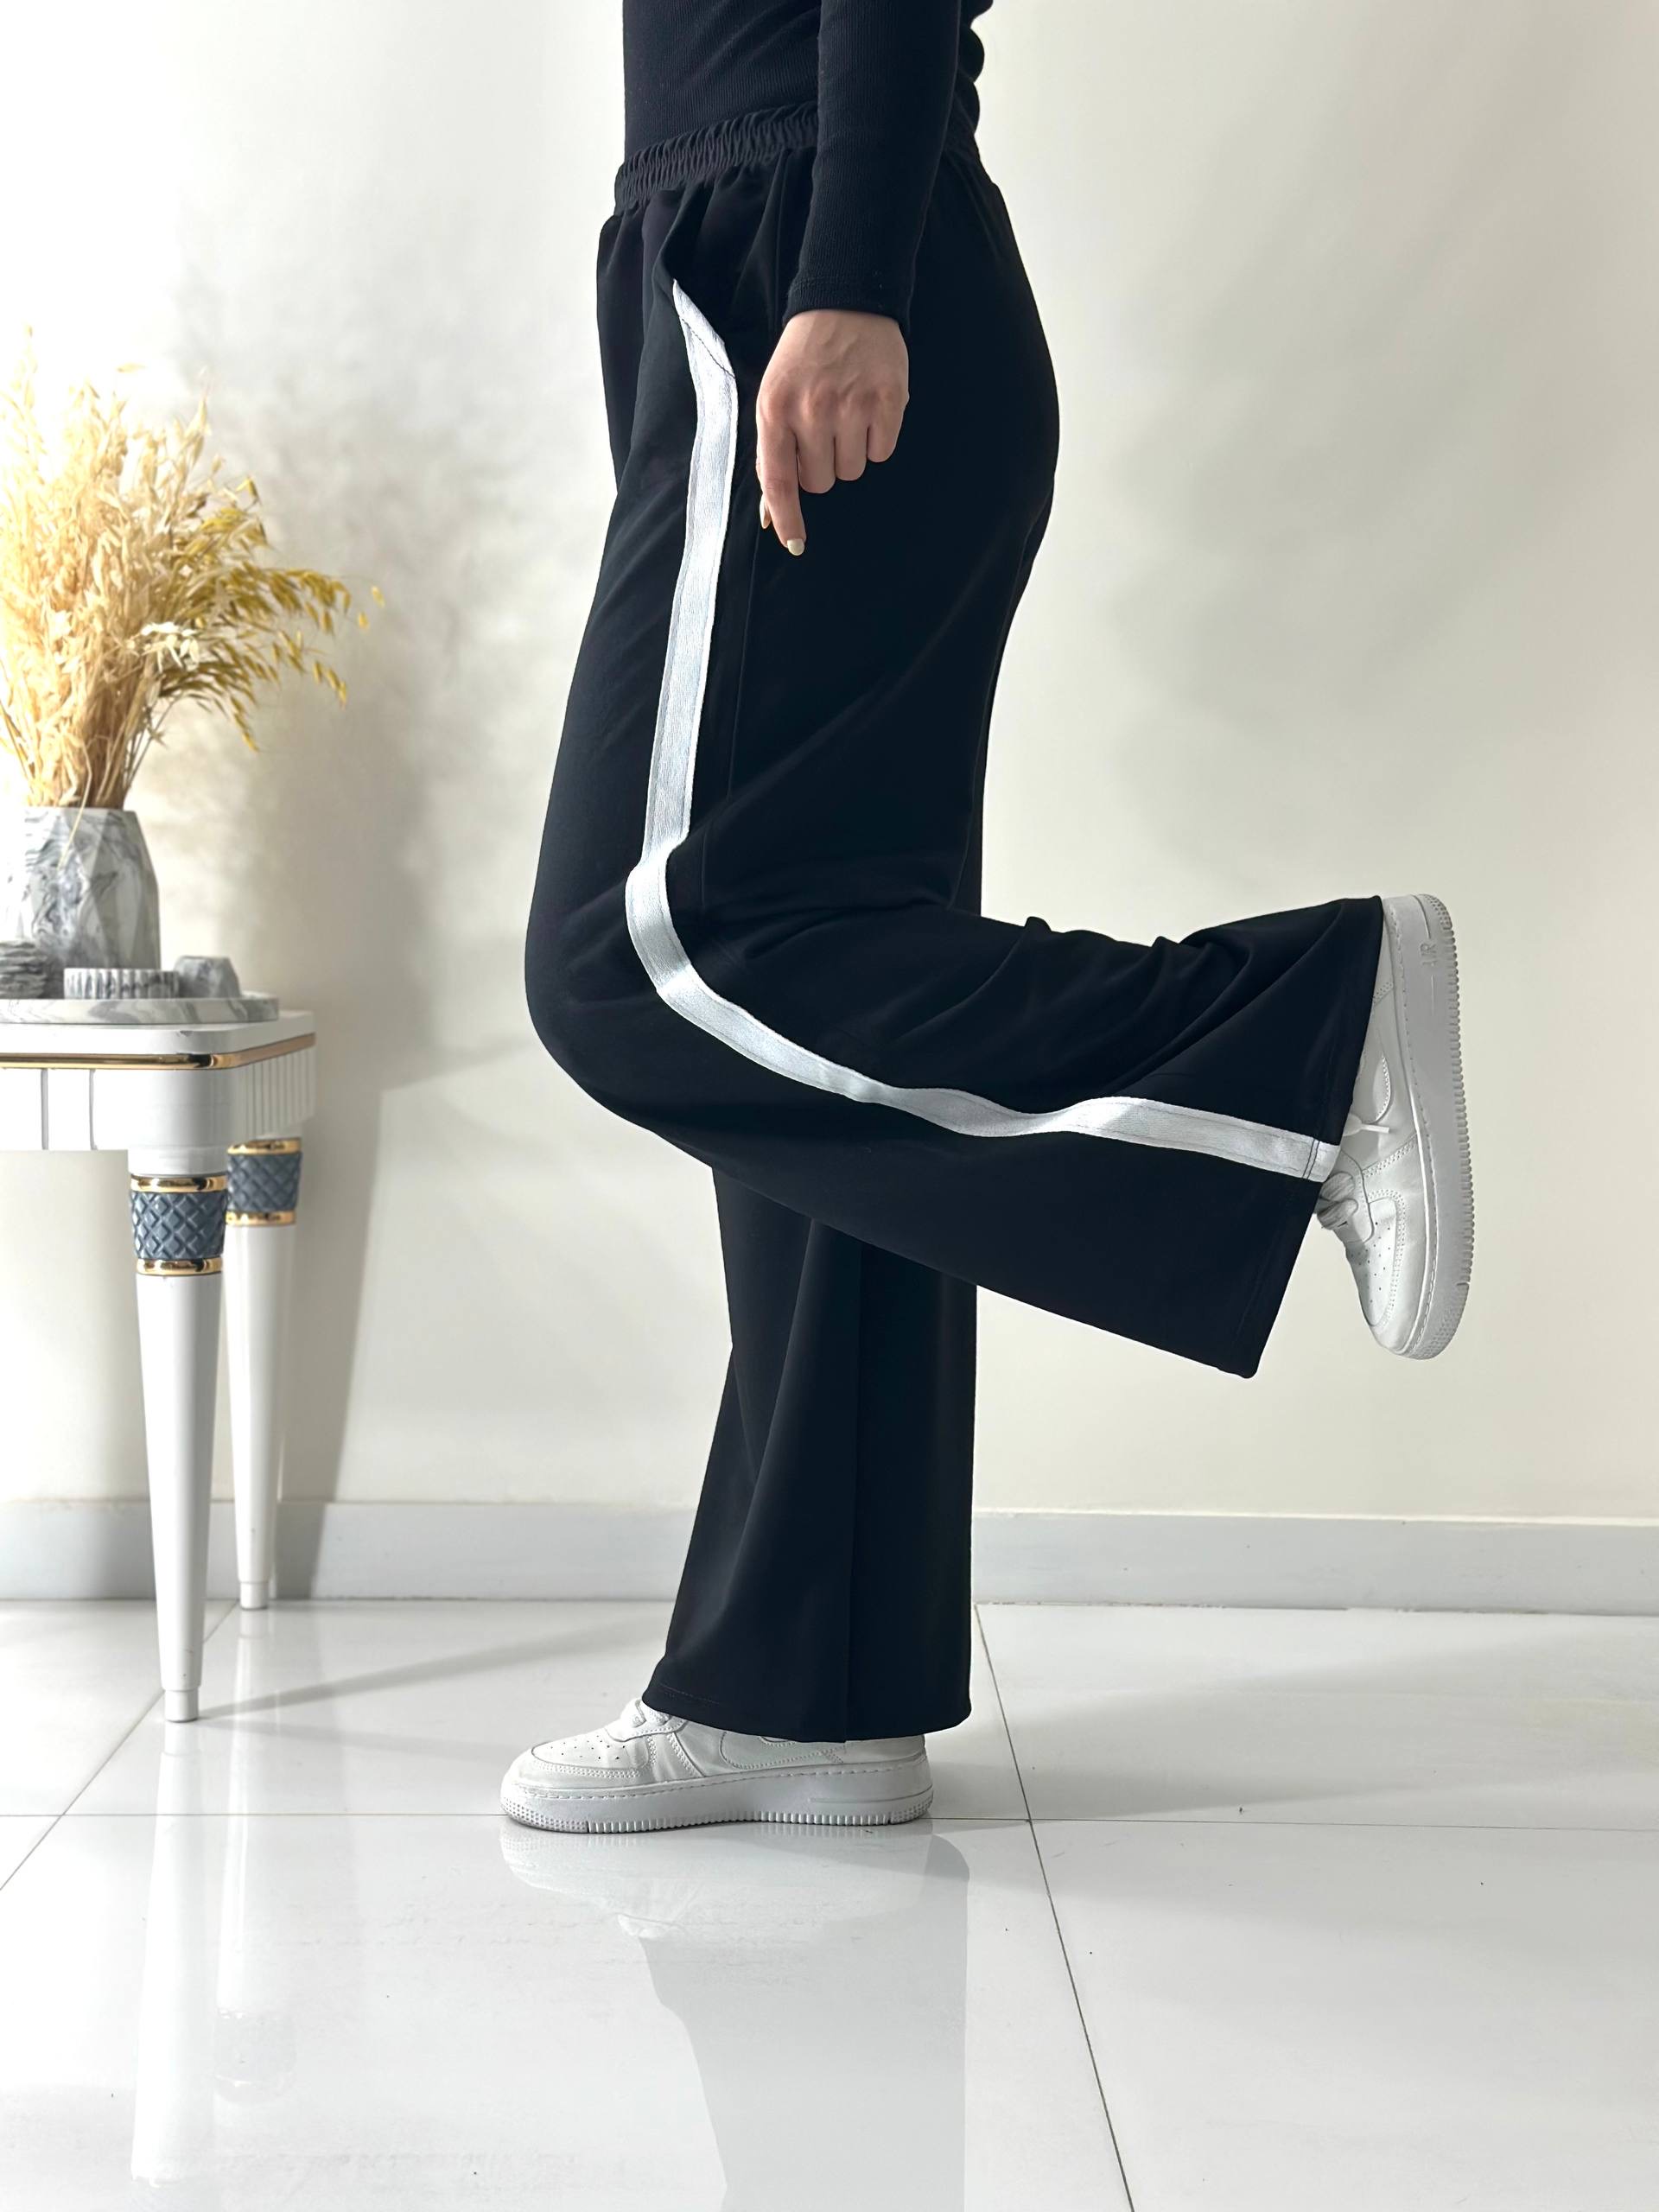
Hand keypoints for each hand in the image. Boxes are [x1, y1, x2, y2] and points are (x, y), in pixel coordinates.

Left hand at [755, 309, 908, 555]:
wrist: (845, 301)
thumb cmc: (805, 358)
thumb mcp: (774, 396)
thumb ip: (771, 454)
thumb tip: (772, 515)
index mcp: (776, 409)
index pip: (778, 481)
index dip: (788, 518)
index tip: (796, 545)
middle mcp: (812, 409)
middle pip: (821, 482)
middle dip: (822, 466)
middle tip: (824, 430)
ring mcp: (852, 405)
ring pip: (852, 471)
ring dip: (850, 452)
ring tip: (846, 413)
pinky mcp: (887, 401)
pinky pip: (882, 452)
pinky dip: (877, 439)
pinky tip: (868, 408)